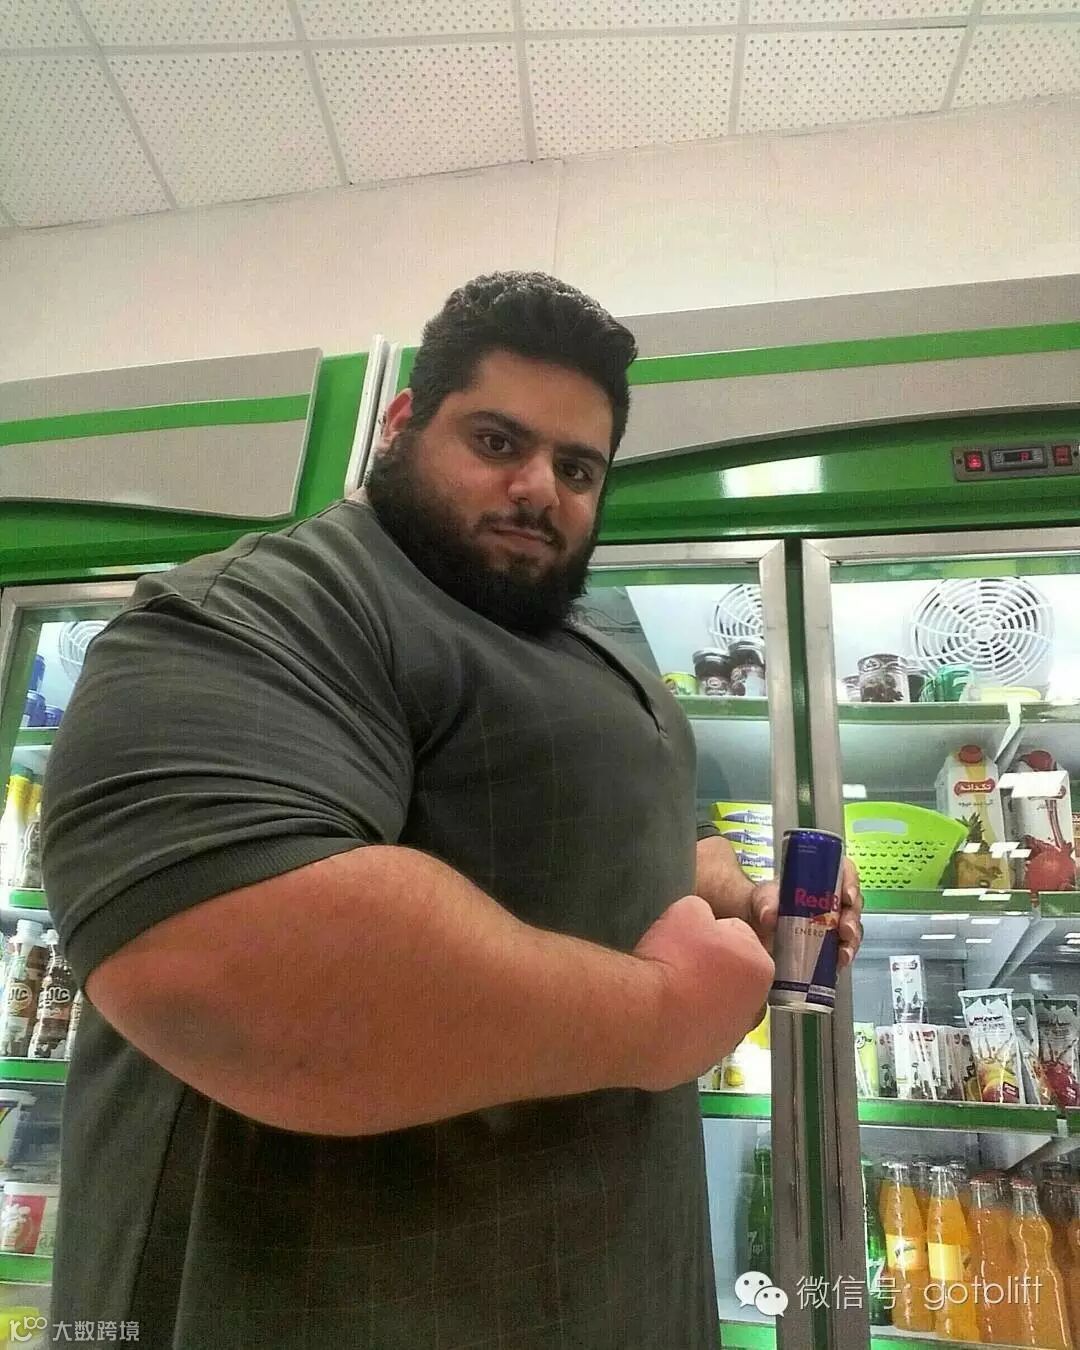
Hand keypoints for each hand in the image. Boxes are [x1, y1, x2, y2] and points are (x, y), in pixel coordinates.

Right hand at [631, 894, 775, 1091]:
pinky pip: (694, 1038)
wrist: (643, 1017)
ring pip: (715, 1012)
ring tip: (666, 995)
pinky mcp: (704, 1063)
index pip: (739, 939)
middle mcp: (754, 1008)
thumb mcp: (689, 911)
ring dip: (698, 1003)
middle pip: (732, 980)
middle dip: (712, 972)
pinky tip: (660, 1020)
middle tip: (679, 965)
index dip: (713, 934)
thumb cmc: (672, 960)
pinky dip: (682, 1030)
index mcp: (760, 968)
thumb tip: (703, 926)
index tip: (692, 939)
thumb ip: (705, 915)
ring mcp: (729, 1041)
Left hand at [747, 858, 863, 966]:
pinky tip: (839, 963)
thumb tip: (768, 914)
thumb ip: (765, 902)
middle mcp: (832, 900)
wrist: (757, 930)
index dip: (850, 882)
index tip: (847, 895)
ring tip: (843, 951)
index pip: (844, 872)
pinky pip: (844, 949)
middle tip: (845, 928)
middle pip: (852, 904)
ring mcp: (833, 924)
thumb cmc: (765, 905)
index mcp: (819, 879)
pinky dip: (844, 956)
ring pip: (852, 929)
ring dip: (851, 940)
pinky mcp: (830, 946)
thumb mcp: (762, 898)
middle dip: (852, 917)